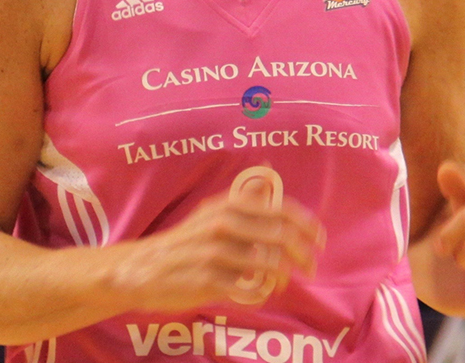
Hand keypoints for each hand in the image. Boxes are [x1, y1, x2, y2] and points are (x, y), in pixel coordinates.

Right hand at [114, 175, 324, 312]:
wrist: (144, 267)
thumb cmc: (186, 241)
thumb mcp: (212, 211)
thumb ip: (243, 198)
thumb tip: (269, 171)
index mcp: (229, 204)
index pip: (282, 211)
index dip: (308, 226)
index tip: (320, 241)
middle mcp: (224, 223)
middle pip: (282, 238)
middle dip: (303, 256)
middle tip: (311, 269)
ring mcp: (216, 252)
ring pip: (270, 266)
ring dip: (282, 278)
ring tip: (280, 284)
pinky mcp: (209, 280)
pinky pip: (250, 289)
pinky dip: (260, 293)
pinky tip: (257, 293)